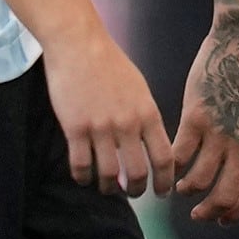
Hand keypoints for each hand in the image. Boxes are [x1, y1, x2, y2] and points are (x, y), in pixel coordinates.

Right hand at [41, 23, 169, 194]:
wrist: (79, 44)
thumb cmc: (110, 62)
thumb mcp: (139, 88)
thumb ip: (145, 116)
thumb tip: (148, 142)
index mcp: (148, 113)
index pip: (163, 158)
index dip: (164, 181)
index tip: (161, 192)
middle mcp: (127, 124)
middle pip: (138, 172)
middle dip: (138, 190)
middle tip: (133, 194)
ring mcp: (100, 128)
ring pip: (109, 175)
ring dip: (109, 188)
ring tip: (107, 188)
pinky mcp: (75, 128)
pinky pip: (81, 165)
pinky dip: (83, 177)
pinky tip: (84, 178)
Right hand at [170, 7, 238, 223]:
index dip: (237, 215)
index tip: (224, 219)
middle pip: (226, 197)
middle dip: (210, 212)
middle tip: (200, 214)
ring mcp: (221, 134)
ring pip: (198, 180)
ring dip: (188, 190)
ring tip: (182, 189)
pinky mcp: (196, 119)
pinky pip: (180, 155)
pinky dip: (174, 167)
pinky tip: (173, 166)